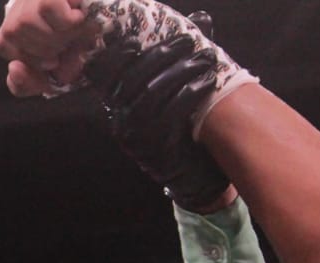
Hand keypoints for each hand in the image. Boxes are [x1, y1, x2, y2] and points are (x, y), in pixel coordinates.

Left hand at [0, 0, 102, 97]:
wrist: (121, 26)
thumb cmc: (85, 49)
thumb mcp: (53, 76)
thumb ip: (26, 84)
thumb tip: (14, 68)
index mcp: (21, 21)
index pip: (2, 43)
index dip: (26, 58)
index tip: (52, 61)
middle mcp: (25, 1)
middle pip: (11, 33)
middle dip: (43, 50)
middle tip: (67, 45)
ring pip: (24, 21)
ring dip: (55, 36)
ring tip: (74, 31)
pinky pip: (48, 6)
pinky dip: (66, 21)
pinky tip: (79, 17)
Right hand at [80, 2, 254, 209]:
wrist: (198, 182)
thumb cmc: (187, 137)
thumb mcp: (172, 102)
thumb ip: (176, 67)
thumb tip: (196, 23)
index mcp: (121, 110)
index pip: (111, 75)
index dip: (122, 53)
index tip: (143, 36)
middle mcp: (123, 124)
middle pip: (134, 79)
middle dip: (162, 55)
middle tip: (188, 40)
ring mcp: (138, 139)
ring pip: (153, 94)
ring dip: (181, 70)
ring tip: (205, 57)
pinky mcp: (158, 150)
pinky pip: (172, 114)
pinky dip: (191, 92)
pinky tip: (208, 80)